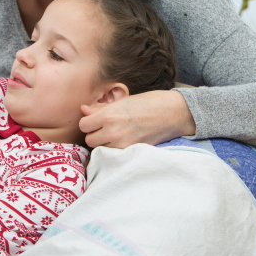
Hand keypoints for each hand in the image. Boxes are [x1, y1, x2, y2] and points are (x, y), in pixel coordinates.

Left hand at [79, 90, 195, 147]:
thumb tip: (83, 109)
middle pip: (89, 140)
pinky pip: (113, 154)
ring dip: (104, 143)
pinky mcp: (131, 152)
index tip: (96, 120)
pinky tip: (124, 141)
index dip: (89, 122)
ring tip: (117, 135)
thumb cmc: (149, 102)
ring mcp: (122, 144)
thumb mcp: (123, 101)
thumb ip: (101, 108)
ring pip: (100, 149)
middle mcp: (113, 131)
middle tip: (106, 128)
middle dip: (95, 134)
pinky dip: (115, 150)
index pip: (83, 125)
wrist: (172, 113)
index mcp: (109, 115)